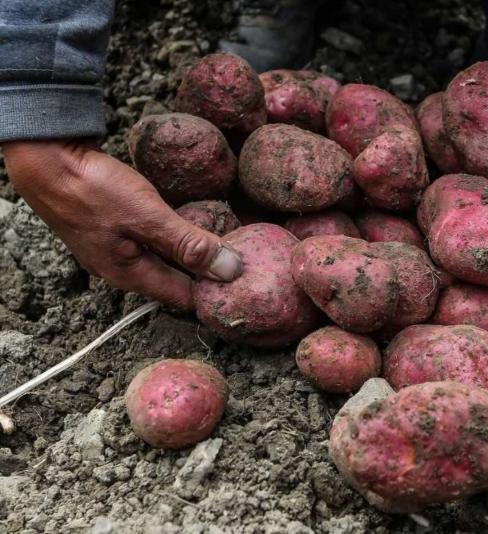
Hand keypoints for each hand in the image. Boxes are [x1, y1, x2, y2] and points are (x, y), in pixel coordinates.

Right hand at [3, 140, 242, 309]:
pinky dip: (176, 238)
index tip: (246, 286)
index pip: (183, 298)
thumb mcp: (147, 216)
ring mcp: (116, 249)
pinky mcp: (115, 228)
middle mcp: (123, 269)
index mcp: (130, 275)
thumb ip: (189, 244)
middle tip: (244, 266)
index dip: (215, 294)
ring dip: (193, 256)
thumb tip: (230, 271)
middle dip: (207, 276)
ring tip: (228, 248)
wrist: (45, 157)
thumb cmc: (92, 188)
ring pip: (164, 261)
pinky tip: (192, 227)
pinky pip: (153, 242)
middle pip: (175, 281)